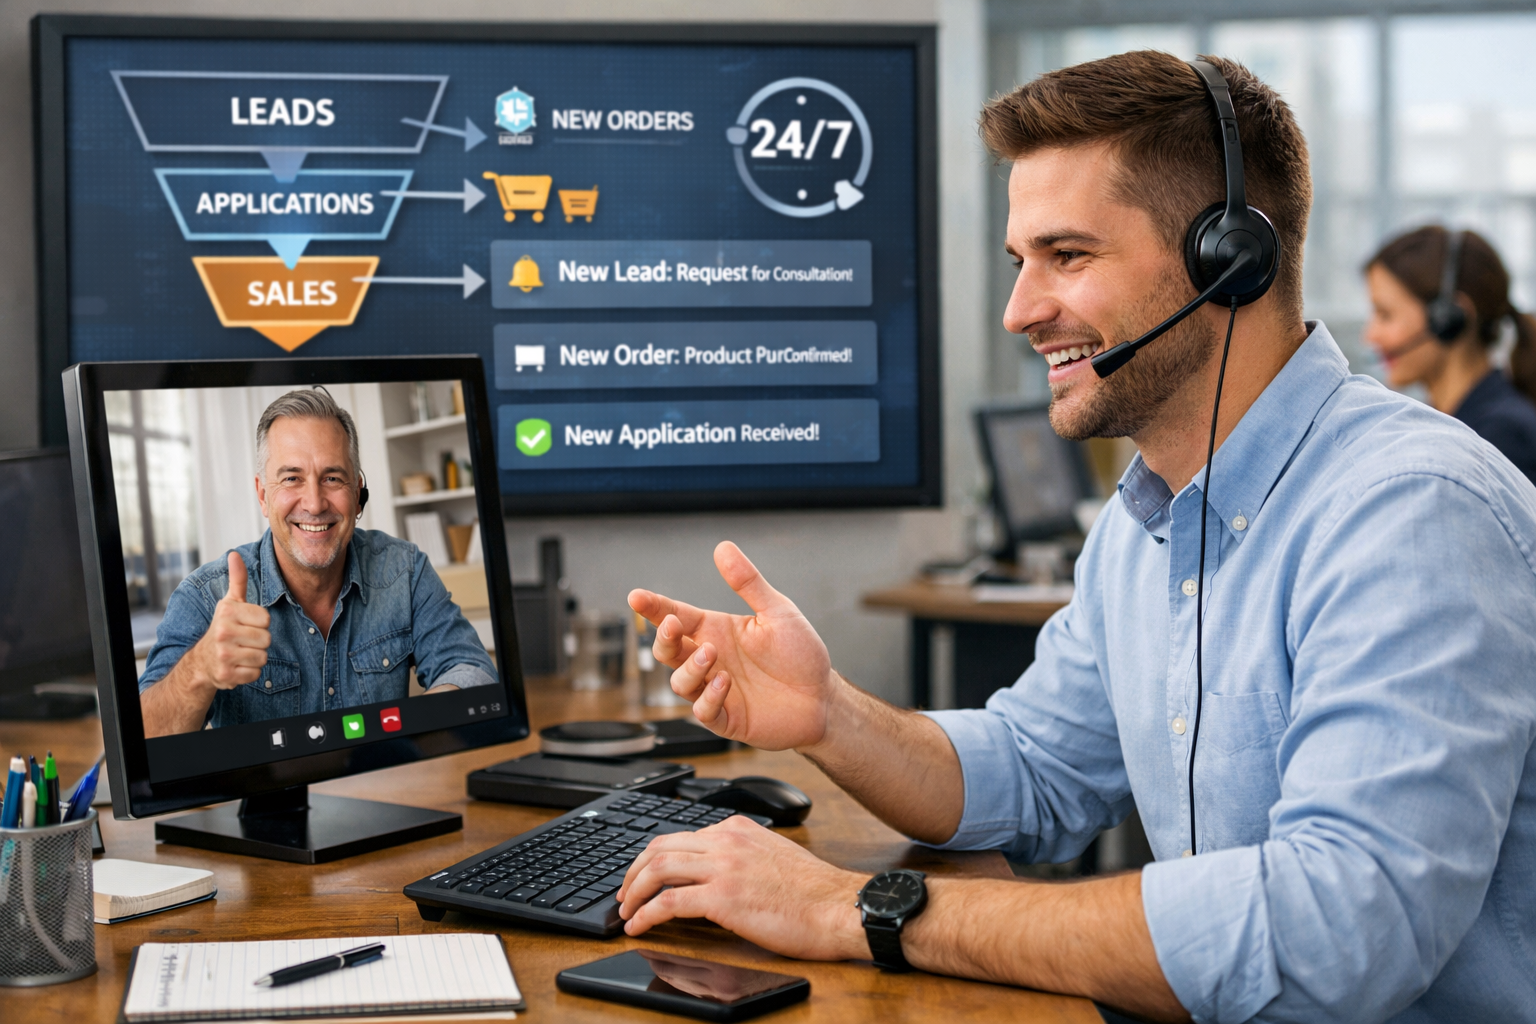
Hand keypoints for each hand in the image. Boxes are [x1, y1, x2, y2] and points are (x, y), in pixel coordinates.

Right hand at [186, 552, 270, 689]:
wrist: (202, 661)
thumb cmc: (223, 628)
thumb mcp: (229, 603)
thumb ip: (237, 580)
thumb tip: (235, 554)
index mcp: (227, 612)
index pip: (266, 619)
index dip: (260, 624)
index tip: (246, 624)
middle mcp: (223, 632)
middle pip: (266, 639)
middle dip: (259, 641)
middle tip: (243, 641)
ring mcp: (223, 655)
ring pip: (263, 657)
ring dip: (255, 657)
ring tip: (240, 652)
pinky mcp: (226, 675)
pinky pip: (255, 673)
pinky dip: (249, 672)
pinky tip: (237, 665)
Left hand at [617, 815, 869, 960]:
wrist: (837, 906)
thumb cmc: (813, 891)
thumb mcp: (771, 855)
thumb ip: (740, 855)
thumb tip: (712, 873)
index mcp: (737, 828)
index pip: (681, 835)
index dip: (653, 857)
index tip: (643, 875)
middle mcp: (726, 841)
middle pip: (659, 846)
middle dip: (633, 871)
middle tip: (625, 892)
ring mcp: (723, 867)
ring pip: (658, 869)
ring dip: (633, 891)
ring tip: (625, 911)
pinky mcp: (722, 898)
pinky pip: (669, 903)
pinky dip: (646, 915)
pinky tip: (638, 927)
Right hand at [628, 542, 837, 749]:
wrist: (823, 698)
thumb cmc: (800, 654)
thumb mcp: (778, 612)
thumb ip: (748, 583)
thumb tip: (723, 547)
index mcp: (716, 631)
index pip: (676, 616)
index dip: (654, 607)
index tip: (636, 597)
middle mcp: (710, 660)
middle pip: (667, 650)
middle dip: (663, 638)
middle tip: (674, 625)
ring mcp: (715, 691)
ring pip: (679, 682)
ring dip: (690, 668)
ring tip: (711, 655)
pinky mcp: (727, 718)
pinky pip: (703, 711)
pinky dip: (708, 697)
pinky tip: (725, 683)